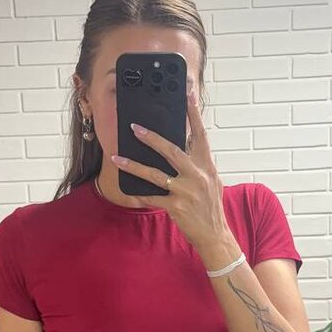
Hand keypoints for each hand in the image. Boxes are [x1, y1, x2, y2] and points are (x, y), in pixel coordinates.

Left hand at [111, 91, 231, 256]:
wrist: (215, 235)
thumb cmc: (210, 207)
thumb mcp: (211, 181)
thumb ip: (198, 164)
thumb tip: (182, 149)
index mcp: (207, 166)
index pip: (200, 135)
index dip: (193, 114)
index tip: (187, 96)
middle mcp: (198, 175)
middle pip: (172, 150)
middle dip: (151, 138)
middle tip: (134, 127)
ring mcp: (186, 191)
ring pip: (154, 173)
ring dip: (133, 164)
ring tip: (116, 157)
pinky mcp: (176, 206)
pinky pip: (151, 196)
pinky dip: (139, 192)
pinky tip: (126, 187)